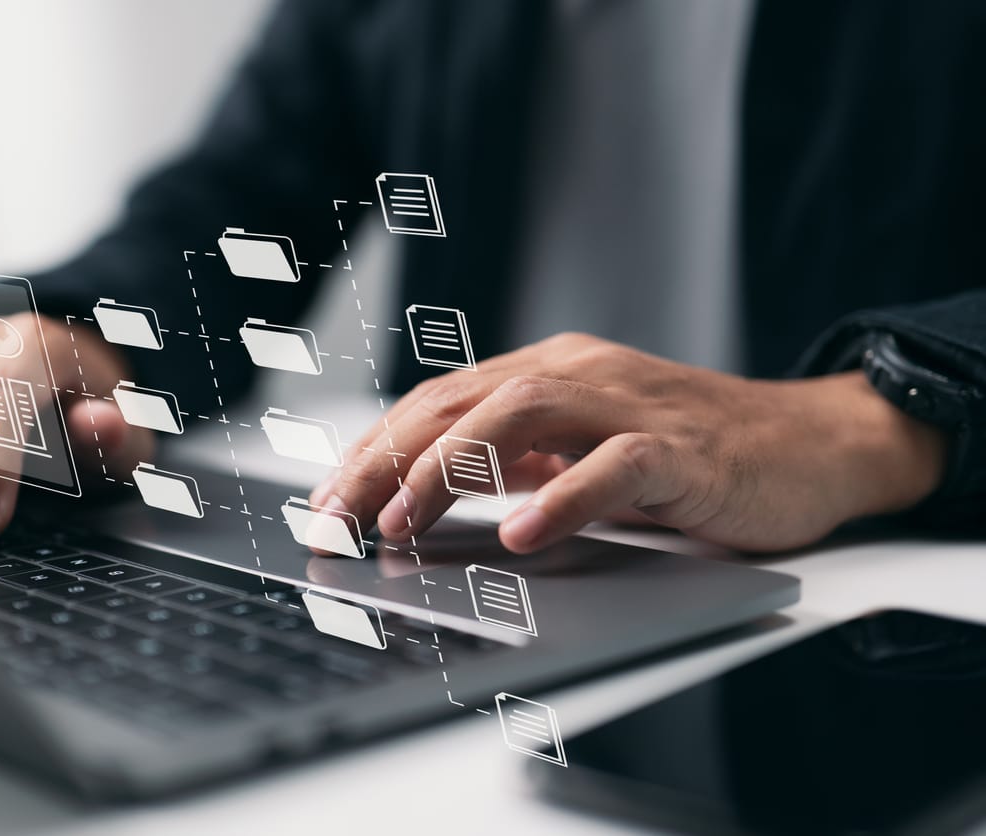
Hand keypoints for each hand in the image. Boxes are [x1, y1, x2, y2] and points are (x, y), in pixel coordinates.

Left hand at [310, 333, 946, 553]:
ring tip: (406, 520)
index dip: (374, 448)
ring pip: (521, 415)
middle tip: (337, 515)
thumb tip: (428, 498)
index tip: (327, 500)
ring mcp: (630, 406)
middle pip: (459, 402)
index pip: (439, 401)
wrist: (808, 442)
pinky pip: (616, 465)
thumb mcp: (582, 452)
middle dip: (386, 459)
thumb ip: (516, 464)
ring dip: (451, 467)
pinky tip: (524, 532)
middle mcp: (578, 375)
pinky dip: (564, 496)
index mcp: (548, 374)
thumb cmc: (688, 453)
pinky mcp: (682, 448)